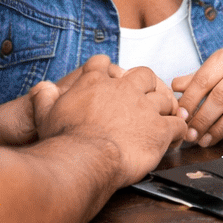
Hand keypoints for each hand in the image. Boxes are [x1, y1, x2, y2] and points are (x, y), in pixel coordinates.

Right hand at [31, 54, 190, 184]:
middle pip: (144, 74)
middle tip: (146, 98)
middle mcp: (123, 90)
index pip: (103, 63)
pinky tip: (177, 137)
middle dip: (148, 84)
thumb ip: (44, 96)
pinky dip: (180, 130)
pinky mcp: (159, 129)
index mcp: (95, 83)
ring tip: (166, 119)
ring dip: (166, 108)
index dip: (107, 70)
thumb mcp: (45, 113)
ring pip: (165, 99)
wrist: (83, 160)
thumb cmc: (64, 141)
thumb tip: (42, 87)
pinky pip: (178, 124)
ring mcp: (144, 108)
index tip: (110, 79)